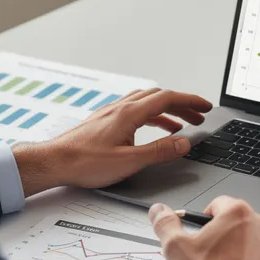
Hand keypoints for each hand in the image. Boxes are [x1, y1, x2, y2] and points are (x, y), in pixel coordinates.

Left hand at [12, 89, 211, 195]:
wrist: (54, 161)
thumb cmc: (85, 163)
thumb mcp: (129, 161)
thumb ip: (159, 151)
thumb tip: (184, 143)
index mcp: (129, 114)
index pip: (168, 98)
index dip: (190, 100)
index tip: (206, 106)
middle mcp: (121, 108)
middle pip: (159, 97)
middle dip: (182, 104)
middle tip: (199, 115)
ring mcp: (111, 112)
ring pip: (146, 102)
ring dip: (167, 110)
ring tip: (181, 123)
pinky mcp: (104, 121)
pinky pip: (135, 111)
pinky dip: (151, 116)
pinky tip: (152, 129)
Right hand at [149, 197, 259, 259]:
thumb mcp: (176, 248)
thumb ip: (166, 224)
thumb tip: (159, 211)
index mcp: (237, 213)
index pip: (219, 204)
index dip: (206, 219)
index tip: (202, 234)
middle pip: (239, 222)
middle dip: (226, 235)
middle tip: (212, 256)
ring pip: (255, 241)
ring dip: (243, 250)